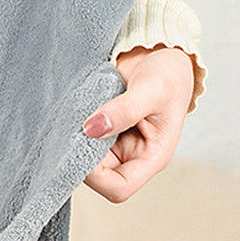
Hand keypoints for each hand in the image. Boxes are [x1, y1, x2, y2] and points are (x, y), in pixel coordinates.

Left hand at [82, 44, 193, 202]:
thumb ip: (124, 110)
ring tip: (74, 120)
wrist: (159, 52)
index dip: (96, 178)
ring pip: (85, 162)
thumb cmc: (167, 72)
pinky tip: (72, 117)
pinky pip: (82, 143)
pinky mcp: (102, 134)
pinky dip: (74, 134)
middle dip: (80, 160)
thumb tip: (92, 129)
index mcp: (152, 157)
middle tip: (71, 131)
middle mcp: (132, 158)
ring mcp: (116, 147)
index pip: (119, 188)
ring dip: (75, 145)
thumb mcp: (151, 89)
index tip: (82, 148)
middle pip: (97, 179)